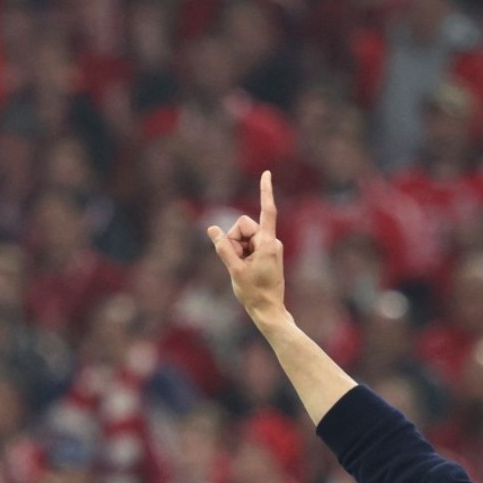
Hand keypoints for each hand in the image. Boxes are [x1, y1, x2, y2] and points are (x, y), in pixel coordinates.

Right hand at [208, 171, 286, 323]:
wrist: (268, 309)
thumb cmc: (254, 292)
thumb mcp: (234, 269)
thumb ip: (222, 247)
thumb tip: (212, 229)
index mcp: (268, 243)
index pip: (267, 211)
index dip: (265, 191)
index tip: (266, 173)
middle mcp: (271, 242)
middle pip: (243, 226)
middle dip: (234, 239)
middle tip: (236, 262)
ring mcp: (269, 248)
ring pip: (242, 237)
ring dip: (236, 249)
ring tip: (242, 269)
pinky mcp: (266, 253)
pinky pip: (246, 246)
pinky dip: (240, 254)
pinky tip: (244, 270)